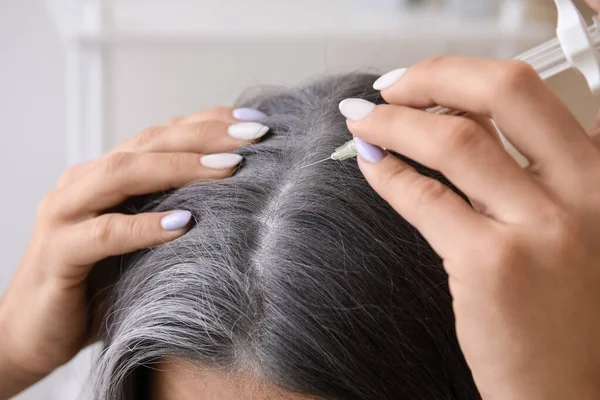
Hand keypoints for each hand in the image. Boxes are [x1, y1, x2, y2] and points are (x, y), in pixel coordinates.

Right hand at [0, 107, 268, 396]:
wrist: (35, 334)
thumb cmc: (98, 285)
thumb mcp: (142, 243)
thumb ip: (171, 214)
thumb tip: (237, 201)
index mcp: (106, 176)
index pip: (161, 135)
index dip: (208, 122)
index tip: (254, 120)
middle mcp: (84, 183)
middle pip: (148, 143)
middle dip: (204, 135)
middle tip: (253, 132)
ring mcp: (65, 213)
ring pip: (123, 174)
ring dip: (179, 167)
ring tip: (228, 168)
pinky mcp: (57, 253)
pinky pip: (103, 233)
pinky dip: (143, 225)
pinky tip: (183, 224)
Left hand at [340, 57, 599, 398]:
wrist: (573, 389)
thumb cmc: (564, 309)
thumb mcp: (566, 224)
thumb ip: (523, 173)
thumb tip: (456, 124)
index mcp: (597, 174)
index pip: (526, 93)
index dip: (463, 75)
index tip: (426, 80)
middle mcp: (583, 190)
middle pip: (502, 90)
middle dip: (431, 76)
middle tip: (390, 87)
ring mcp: (541, 227)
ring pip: (455, 140)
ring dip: (394, 122)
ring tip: (365, 122)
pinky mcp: (494, 265)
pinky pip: (425, 198)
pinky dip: (388, 174)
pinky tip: (370, 165)